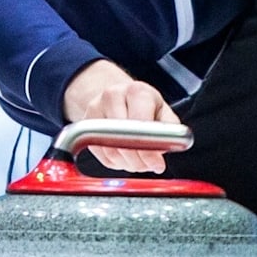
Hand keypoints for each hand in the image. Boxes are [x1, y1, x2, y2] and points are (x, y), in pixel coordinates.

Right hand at [61, 59, 179, 173]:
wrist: (117, 96)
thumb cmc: (143, 106)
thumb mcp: (163, 111)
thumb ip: (171, 129)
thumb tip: (171, 145)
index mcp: (137, 91)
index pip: (140, 126)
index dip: (149, 150)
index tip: (156, 164)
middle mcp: (113, 95)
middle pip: (123, 139)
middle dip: (138, 160)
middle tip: (148, 165)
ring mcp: (95, 109)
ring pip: (110, 149)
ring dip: (127, 163)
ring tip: (138, 161)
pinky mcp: (84, 124)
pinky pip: (100, 154)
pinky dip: (114, 162)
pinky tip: (124, 156)